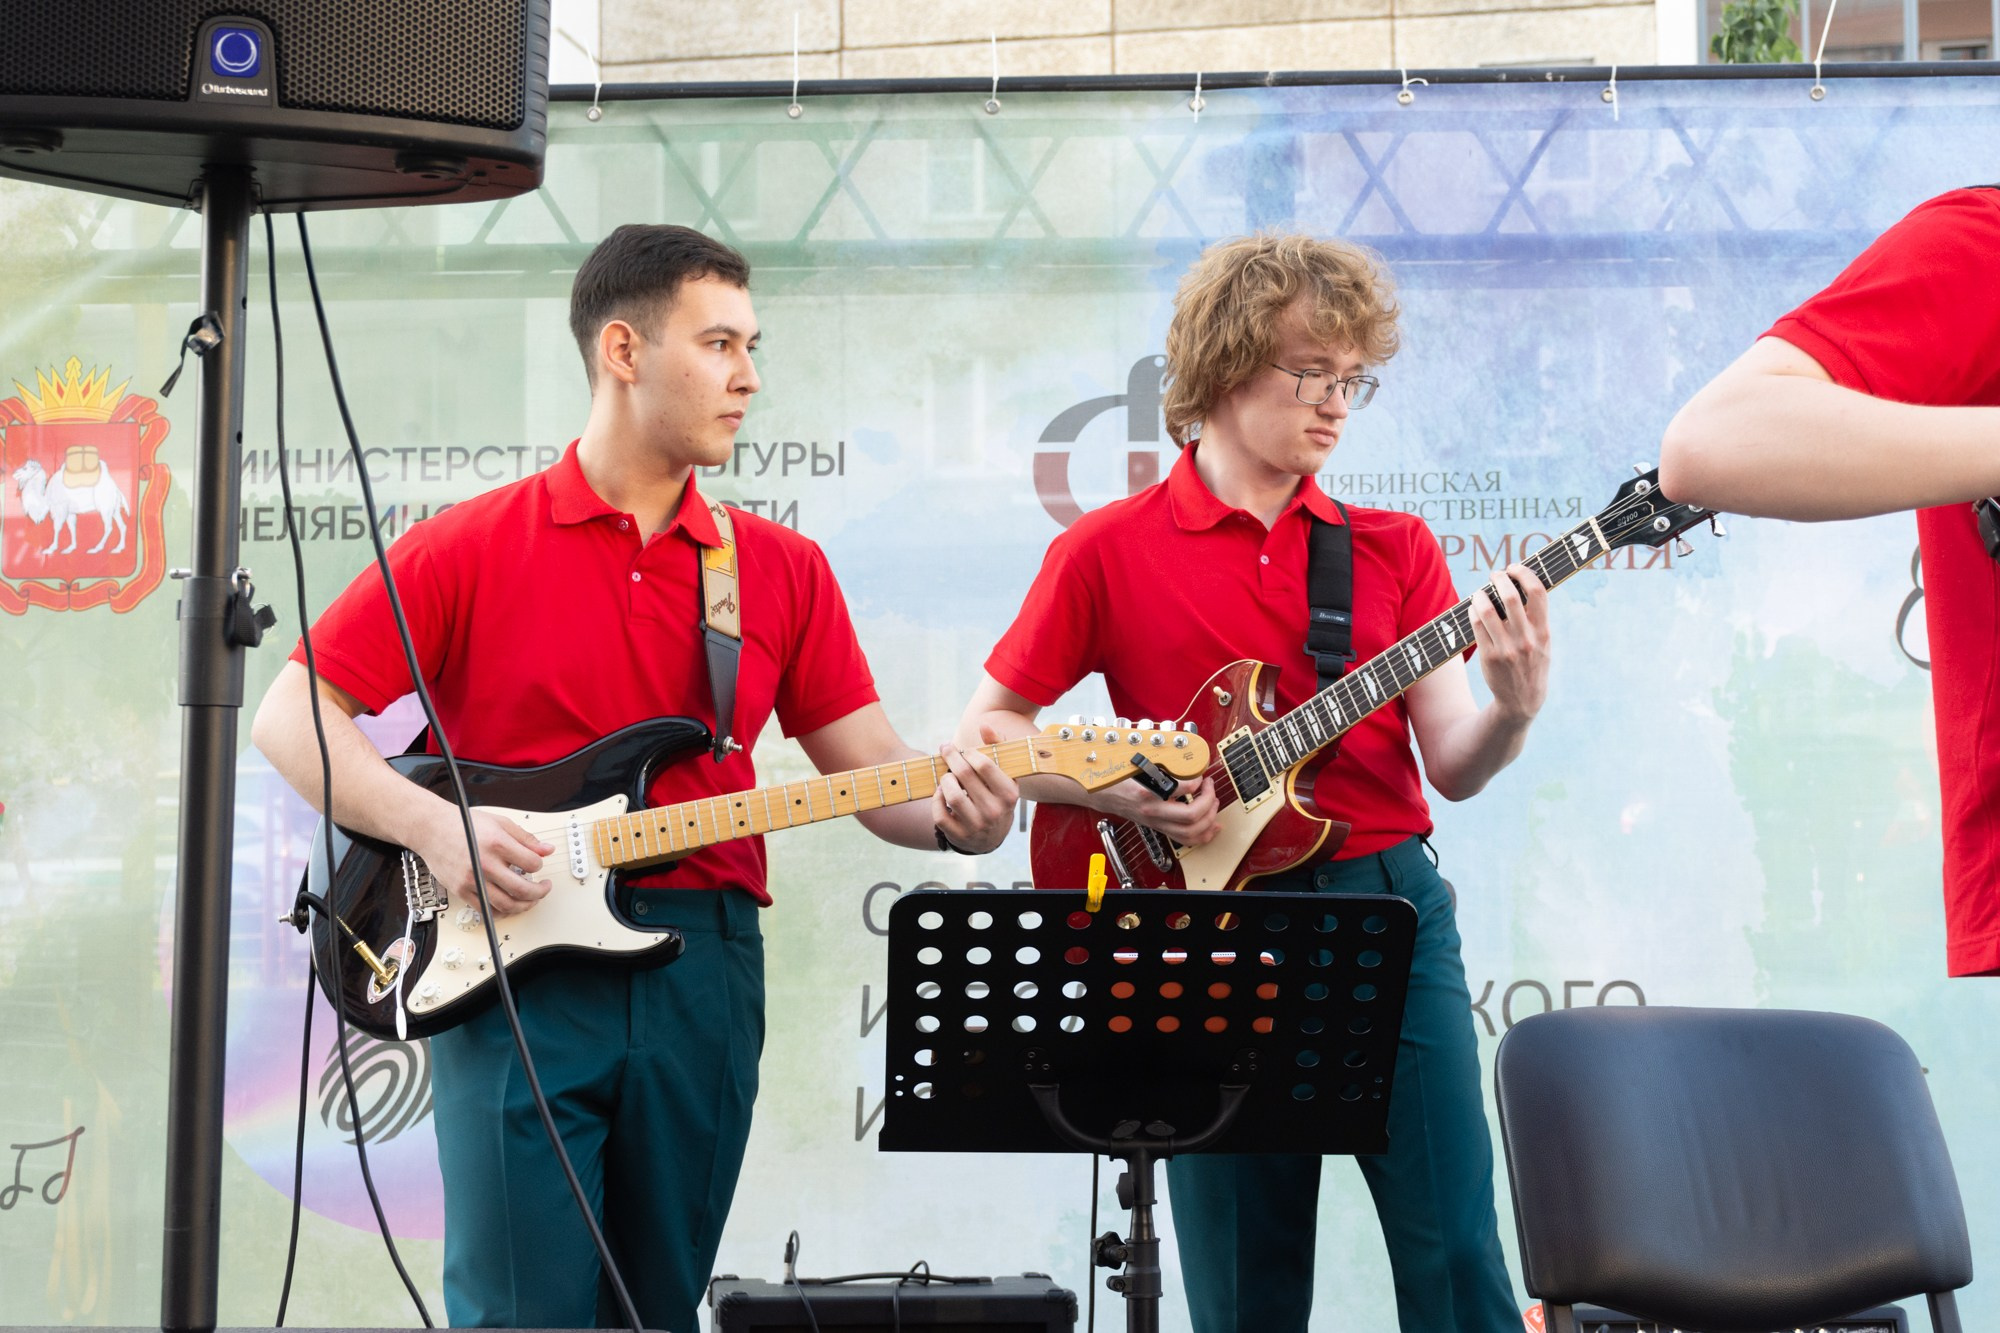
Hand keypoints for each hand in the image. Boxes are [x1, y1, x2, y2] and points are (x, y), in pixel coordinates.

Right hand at [412, 799, 555, 916]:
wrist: (432, 829)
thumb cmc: (463, 824)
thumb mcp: (500, 823)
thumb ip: (526, 838)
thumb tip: (547, 850)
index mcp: (497, 844)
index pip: (531, 864)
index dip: (540, 865)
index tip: (537, 865)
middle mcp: (485, 864)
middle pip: (522, 889)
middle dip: (540, 892)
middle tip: (544, 888)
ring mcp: (472, 880)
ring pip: (506, 904)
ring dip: (524, 906)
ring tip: (530, 900)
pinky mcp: (461, 890)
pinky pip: (486, 910)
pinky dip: (501, 912)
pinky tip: (509, 906)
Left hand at [931, 726, 1020, 853]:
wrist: (992, 837)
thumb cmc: (996, 796)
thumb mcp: (1004, 775)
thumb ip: (997, 747)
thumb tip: (984, 725)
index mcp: (1008, 794)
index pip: (985, 765)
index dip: (969, 752)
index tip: (963, 750)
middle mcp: (994, 811)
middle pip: (965, 775)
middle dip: (951, 758)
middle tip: (945, 750)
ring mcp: (976, 826)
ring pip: (952, 795)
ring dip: (944, 780)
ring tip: (947, 776)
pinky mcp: (959, 836)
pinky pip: (939, 815)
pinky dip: (936, 800)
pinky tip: (941, 793)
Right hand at [1090, 774, 1219, 846]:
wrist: (1102, 794)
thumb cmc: (1118, 777)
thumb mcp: (1136, 764)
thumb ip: (1160, 763)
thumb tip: (1186, 762)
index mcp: (1146, 792)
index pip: (1180, 789)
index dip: (1197, 781)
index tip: (1199, 775)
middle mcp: (1152, 811)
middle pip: (1191, 816)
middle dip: (1208, 801)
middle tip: (1209, 787)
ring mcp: (1156, 822)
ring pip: (1191, 833)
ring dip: (1209, 819)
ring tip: (1213, 803)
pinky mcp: (1159, 828)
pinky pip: (1186, 839)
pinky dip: (1204, 835)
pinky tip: (1213, 825)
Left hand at [1467, 561, 1550, 722]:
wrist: (1522, 702)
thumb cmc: (1532, 665)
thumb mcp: (1544, 644)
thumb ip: (1536, 619)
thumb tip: (1521, 586)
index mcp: (1543, 632)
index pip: (1538, 592)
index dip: (1525, 574)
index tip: (1515, 568)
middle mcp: (1526, 639)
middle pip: (1511, 597)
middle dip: (1500, 579)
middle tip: (1494, 575)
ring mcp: (1507, 648)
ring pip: (1488, 611)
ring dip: (1481, 595)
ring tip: (1480, 592)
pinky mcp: (1489, 657)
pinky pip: (1476, 626)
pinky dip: (1473, 612)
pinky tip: (1474, 608)